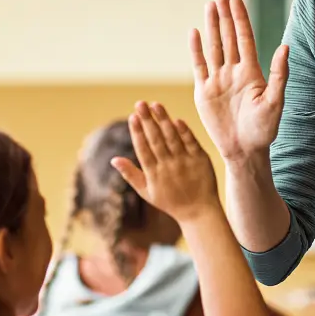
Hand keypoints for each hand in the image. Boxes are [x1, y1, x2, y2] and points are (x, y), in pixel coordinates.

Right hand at [110, 102, 219, 222]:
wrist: (198, 212)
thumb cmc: (170, 201)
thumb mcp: (146, 192)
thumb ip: (130, 174)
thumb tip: (113, 159)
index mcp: (154, 174)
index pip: (143, 149)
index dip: (137, 132)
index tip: (132, 116)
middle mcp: (169, 167)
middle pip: (156, 140)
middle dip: (147, 120)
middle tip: (140, 103)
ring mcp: (185, 162)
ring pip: (172, 138)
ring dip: (163, 120)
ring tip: (155, 105)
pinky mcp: (200, 160)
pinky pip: (191, 143)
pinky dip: (184, 131)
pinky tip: (176, 119)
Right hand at [190, 0, 288, 161]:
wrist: (244, 151)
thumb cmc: (264, 130)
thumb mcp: (276, 102)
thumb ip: (279, 74)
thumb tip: (285, 47)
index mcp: (252, 73)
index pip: (245, 39)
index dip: (240, 19)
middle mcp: (234, 72)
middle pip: (228, 37)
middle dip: (224, 16)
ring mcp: (218, 81)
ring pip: (214, 47)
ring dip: (212, 27)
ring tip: (209, 6)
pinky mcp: (204, 92)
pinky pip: (199, 66)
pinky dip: (196, 49)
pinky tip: (195, 32)